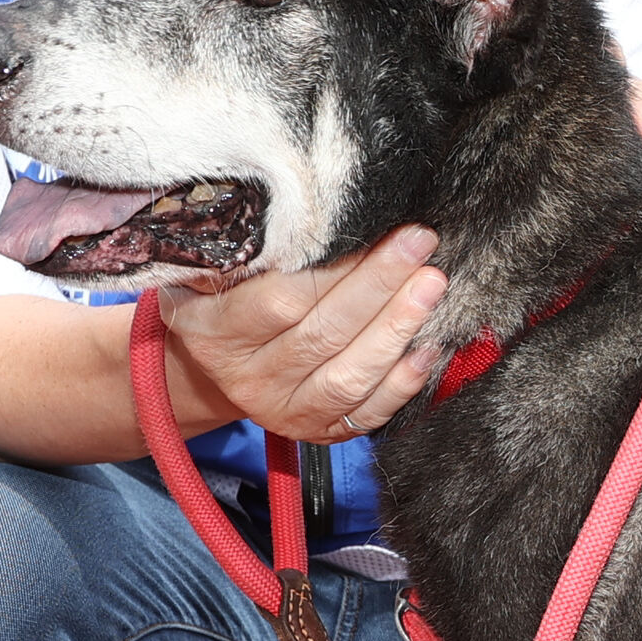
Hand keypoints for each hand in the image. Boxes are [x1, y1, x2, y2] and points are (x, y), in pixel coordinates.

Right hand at [155, 226, 448, 443]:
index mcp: (212, 332)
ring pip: (348, 377)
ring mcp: (282, 411)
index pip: (280, 301)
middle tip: (419, 243)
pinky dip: (404, 381)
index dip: (333, 268)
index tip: (375, 226)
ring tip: (431, 285)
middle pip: (322, 334)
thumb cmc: (220, 299)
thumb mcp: (210, 271)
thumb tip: (307, 208)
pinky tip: (430, 344)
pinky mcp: (317, 432)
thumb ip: (247, 250)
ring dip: (397, 328)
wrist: (210, 368)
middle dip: (378, 285)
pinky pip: (367, 413)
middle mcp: (246, 379)